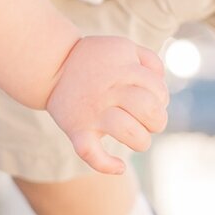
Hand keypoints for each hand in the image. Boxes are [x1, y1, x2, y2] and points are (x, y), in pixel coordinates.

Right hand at [46, 34, 168, 174]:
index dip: (161, 98)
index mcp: (123, 69)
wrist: (51, 66)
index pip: (158, 90)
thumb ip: (149, 61)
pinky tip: (119, 166)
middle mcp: (109, 90)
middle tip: (147, 120)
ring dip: (141, 140)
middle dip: (158, 121)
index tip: (150, 99)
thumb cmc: (95, 60)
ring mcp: (92, 111)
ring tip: (137, 138)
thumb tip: (163, 85)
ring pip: (129, 132)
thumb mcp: (124, 47)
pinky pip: (90, 153)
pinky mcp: (77, 129)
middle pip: (150, 110)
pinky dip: (106, 165)